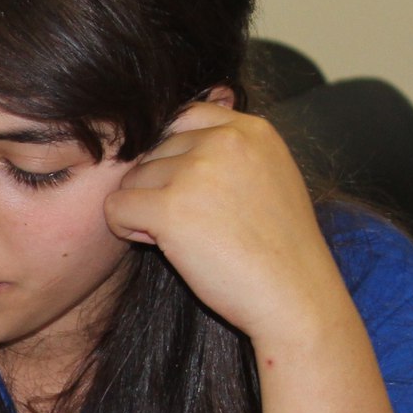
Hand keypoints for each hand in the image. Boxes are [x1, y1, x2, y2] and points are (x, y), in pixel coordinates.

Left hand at [102, 103, 352, 349]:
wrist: (296, 296)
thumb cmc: (280, 249)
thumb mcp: (270, 177)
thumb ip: (231, 151)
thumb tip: (172, 133)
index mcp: (252, 130)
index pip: (184, 116)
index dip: (174, 154)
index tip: (188, 188)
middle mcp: (224, 141)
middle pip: (154, 151)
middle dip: (160, 187)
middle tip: (193, 224)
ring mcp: (196, 171)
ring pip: (133, 180)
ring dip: (144, 210)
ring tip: (185, 238)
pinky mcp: (170, 208)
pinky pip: (116, 208)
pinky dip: (126, 230)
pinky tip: (160, 247)